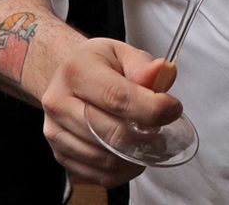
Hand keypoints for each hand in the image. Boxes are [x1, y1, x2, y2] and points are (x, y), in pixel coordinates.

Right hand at [39, 38, 181, 186]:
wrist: (65, 77)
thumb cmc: (97, 64)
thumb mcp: (121, 52)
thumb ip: (143, 65)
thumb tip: (163, 74)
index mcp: (77, 71)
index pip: (118, 98)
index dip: (152, 109)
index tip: (173, 109)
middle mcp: (59, 103)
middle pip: (112, 134)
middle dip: (146, 135)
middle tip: (161, 127)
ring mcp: (55, 133)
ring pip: (106, 160)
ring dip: (136, 156)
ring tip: (147, 139)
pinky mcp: (60, 155)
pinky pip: (99, 176)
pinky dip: (123, 171)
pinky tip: (132, 155)